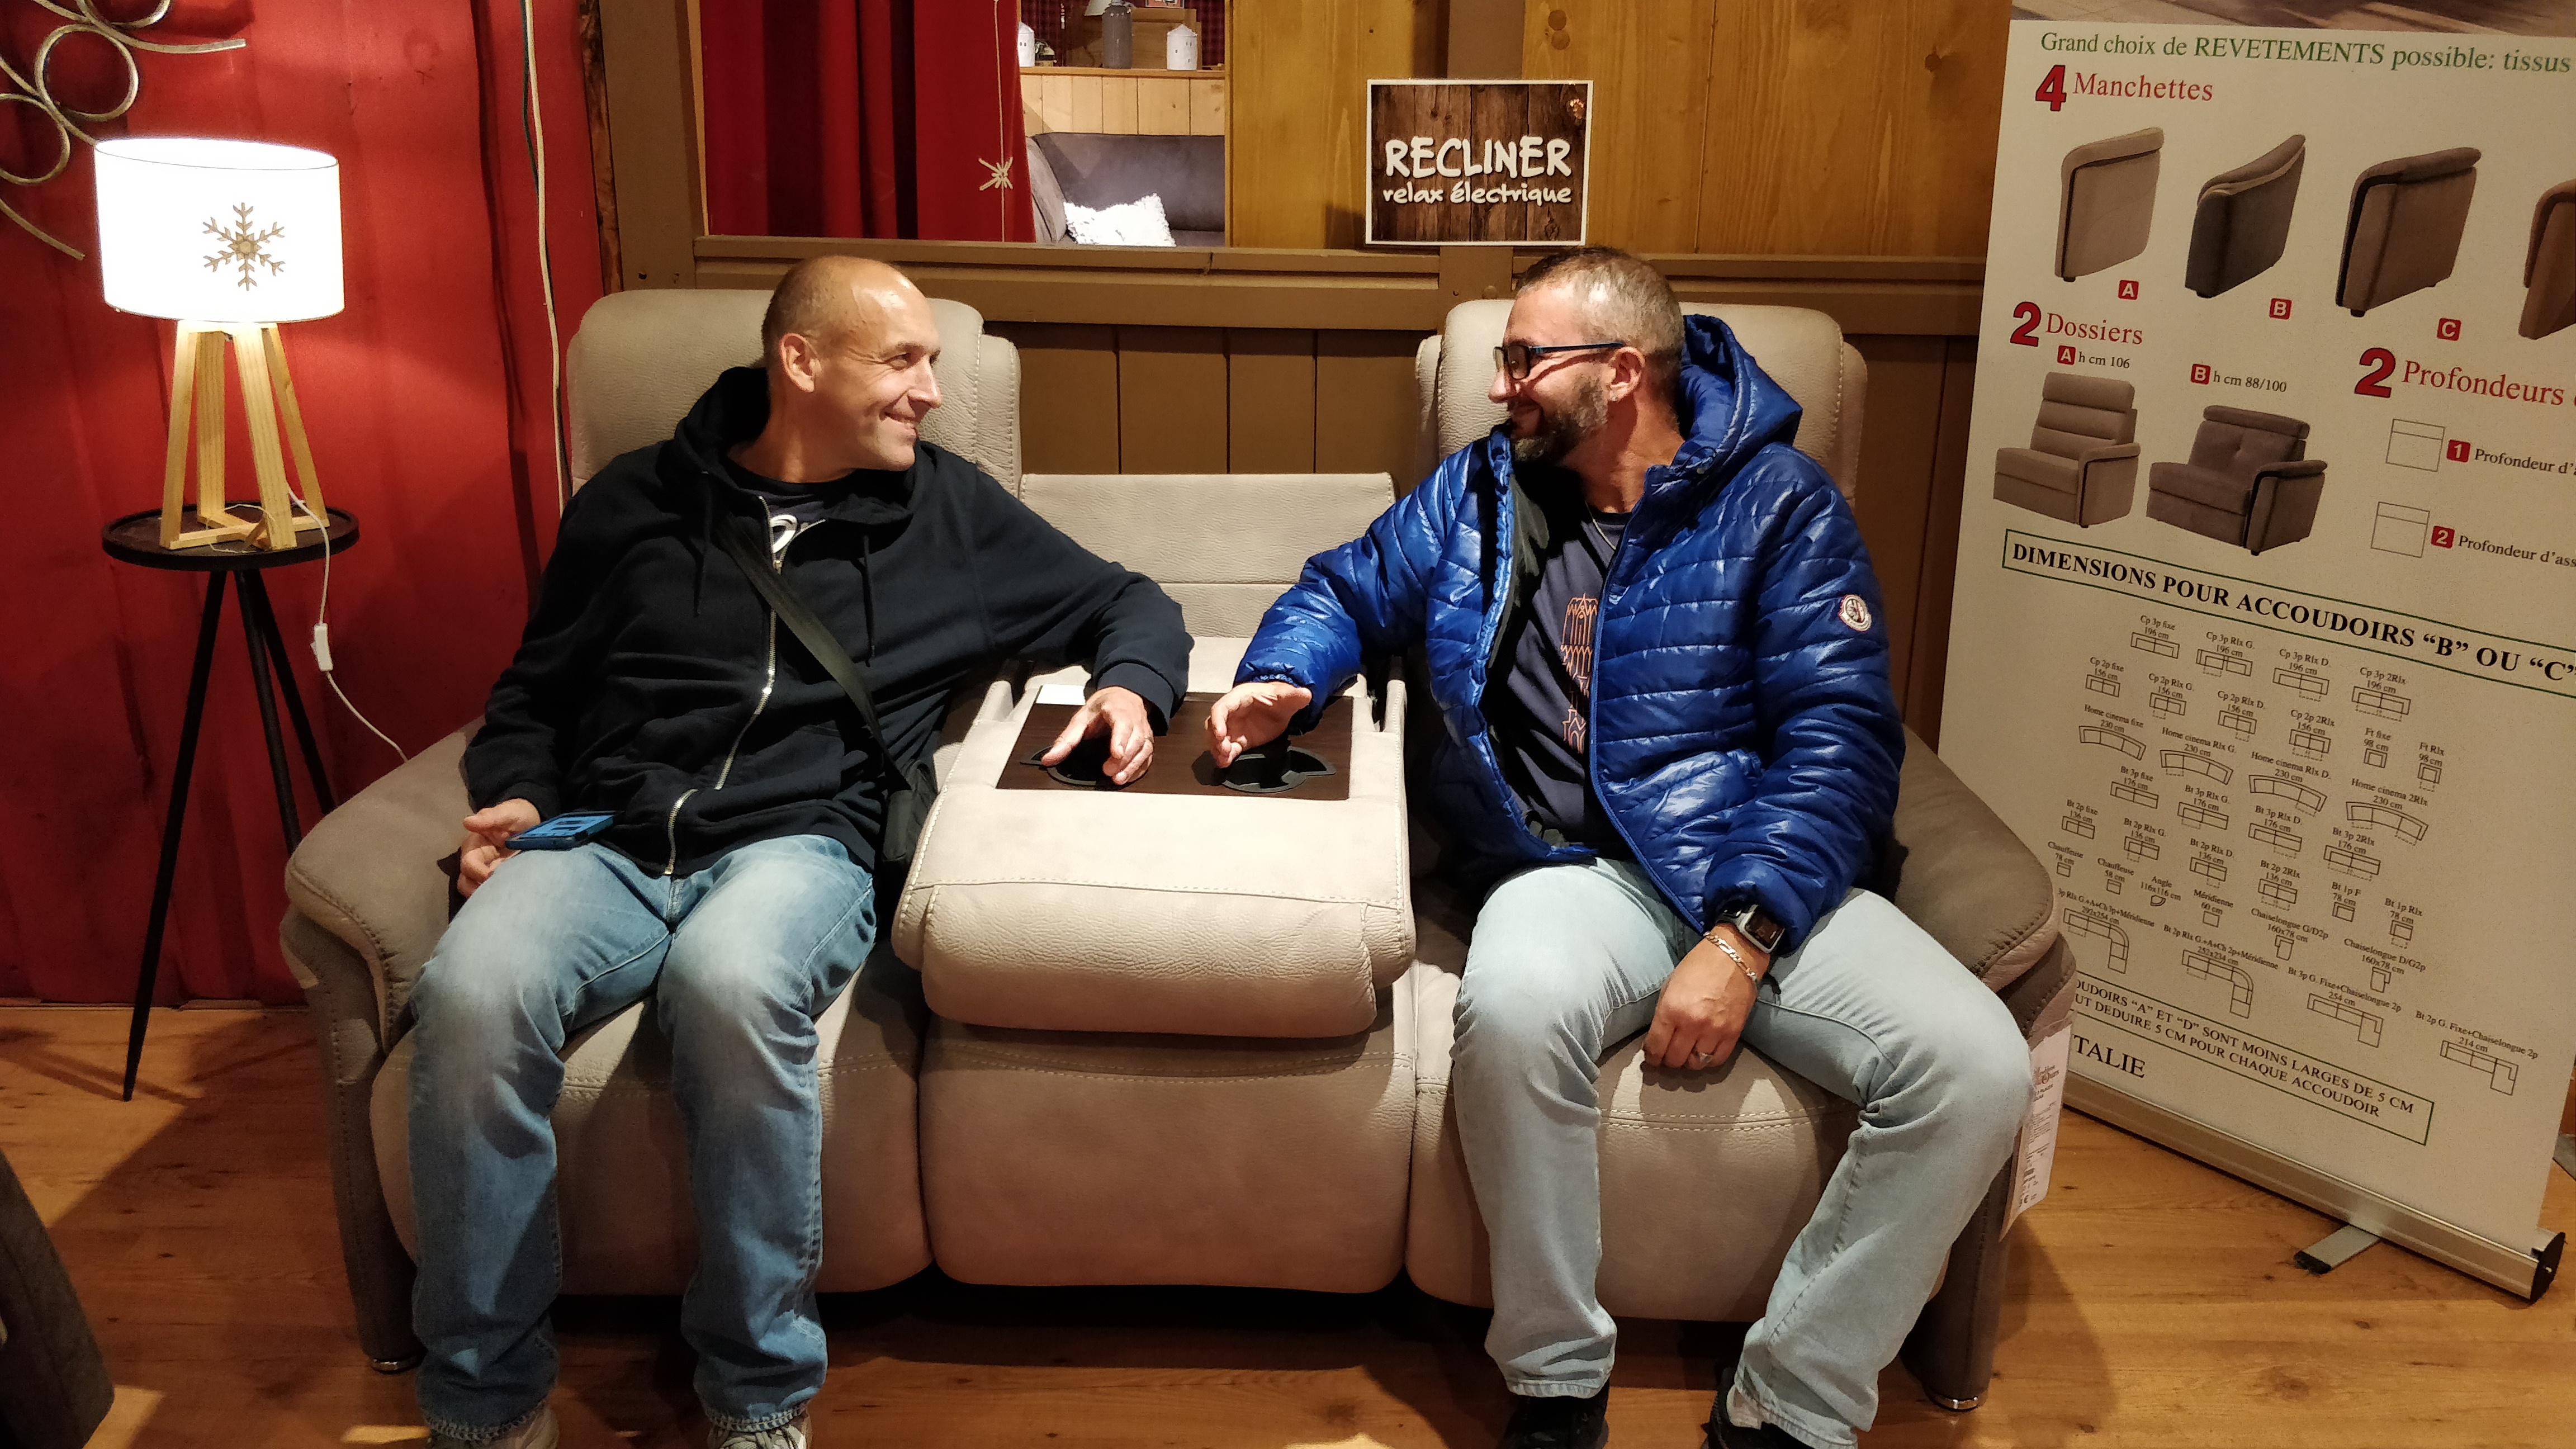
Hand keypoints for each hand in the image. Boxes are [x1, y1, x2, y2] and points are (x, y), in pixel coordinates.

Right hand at [457, 798, 539, 897]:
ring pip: (477, 891)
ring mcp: (488, 872)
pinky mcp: (501, 878)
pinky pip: (495, 891)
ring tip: (505, 896)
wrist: (531, 820)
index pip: (468, 864)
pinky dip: (499, 896)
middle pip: (466, 883)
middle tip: (498, 893)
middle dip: (478, 891)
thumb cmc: (516, 814)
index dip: (478, 872)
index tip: (494, 875)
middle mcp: (478, 862)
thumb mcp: (506, 813)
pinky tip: (512, 896)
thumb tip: (467, 822)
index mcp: (475, 846)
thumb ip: (489, 818)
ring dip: (488, 895)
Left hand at [1039, 685, 1156, 785]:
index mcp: (1118, 709)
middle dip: (1124, 759)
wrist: (1124, 697)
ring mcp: (1144, 732)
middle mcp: (1135, 720)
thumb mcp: (1082, 717)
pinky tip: (1127, 777)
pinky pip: (1147, 757)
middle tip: (1109, 773)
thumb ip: (1067, 739)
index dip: (1121, 738)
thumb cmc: (1105, 706)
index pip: (1123, 723)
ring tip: (1118, 779)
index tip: (1115, 753)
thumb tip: (1050, 758)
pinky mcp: (1147, 743)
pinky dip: (1139, 769)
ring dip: (1132, 766)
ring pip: (1144, 749)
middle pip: (1136, 740)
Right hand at [1205, 680, 1312, 767]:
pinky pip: (1228, 750)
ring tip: (1224, 759)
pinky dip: (1225, 757)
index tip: (1220, 733)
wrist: (1279, 705)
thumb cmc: (1275, 697)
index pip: (1221, 708)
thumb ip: (1294, 695)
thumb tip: (1306, 694)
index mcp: (1239, 698)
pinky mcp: (1240, 741)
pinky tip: (1225, 763)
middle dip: (1216, 738)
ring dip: (1218, 749)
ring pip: (1218, 739)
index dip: (1218, 721)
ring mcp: (1234, 728)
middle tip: (1224, 749)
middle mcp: (1232, 713)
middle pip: (1214, 725)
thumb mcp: (1285, 695)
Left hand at [1643, 927, 1767, 1070]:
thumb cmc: (1697, 966)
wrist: (1734, 955)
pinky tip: (1703, 1052)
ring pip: (1696, 1064)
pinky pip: (1717, 1060)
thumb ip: (1663, 1015)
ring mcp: (1715, 1030)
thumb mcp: (1669, 986)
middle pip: (1675, 1060)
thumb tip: (1657, 1040)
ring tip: (1686, 1053)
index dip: (1651, 1057)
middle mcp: (1692, 1023)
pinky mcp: (1733, 1033)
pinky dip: (1708, 1061)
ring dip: (1688, 1062)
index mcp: (1671, 1009)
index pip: (1656, 1047)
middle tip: (1668, 1055)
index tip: (1652, 1057)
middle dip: (1667, 1060)